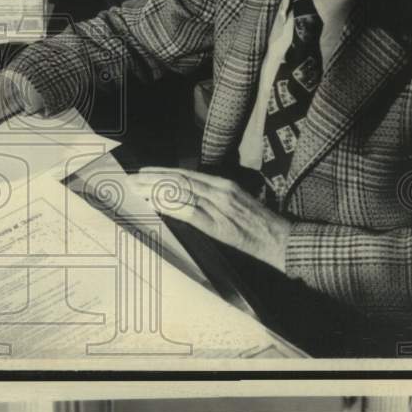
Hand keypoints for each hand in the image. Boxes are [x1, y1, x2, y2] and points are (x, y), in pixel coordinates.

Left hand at [131, 167, 292, 271]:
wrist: (280, 240)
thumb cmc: (259, 224)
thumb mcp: (236, 203)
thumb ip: (214, 199)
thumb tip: (188, 199)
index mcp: (223, 184)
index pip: (186, 174)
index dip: (163, 171)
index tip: (144, 171)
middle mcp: (219, 190)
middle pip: (178, 180)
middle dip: (152, 178)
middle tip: (131, 178)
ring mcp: (218, 206)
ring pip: (180, 192)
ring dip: (154, 190)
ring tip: (136, 189)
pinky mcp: (217, 224)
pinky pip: (188, 212)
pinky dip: (169, 207)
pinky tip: (154, 204)